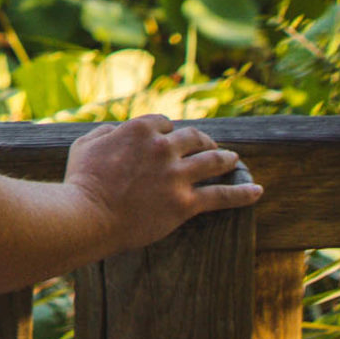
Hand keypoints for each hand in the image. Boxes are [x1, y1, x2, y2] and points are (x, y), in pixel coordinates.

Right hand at [64, 115, 260, 254]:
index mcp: (140, 129)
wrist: (88, 216)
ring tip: (235, 160)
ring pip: (212, 161)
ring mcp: (177, 175)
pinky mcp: (185, 202)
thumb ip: (106, 132)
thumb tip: (117, 130)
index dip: (168, 131)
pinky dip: (243, 193)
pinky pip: (222, 195)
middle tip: (210, 147)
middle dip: (203, 140)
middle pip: (193, 137)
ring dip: (226, 158)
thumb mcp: (85, 144)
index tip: (170, 139)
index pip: (164, 123)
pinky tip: (257, 191)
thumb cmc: (82, 181)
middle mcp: (163, 147)